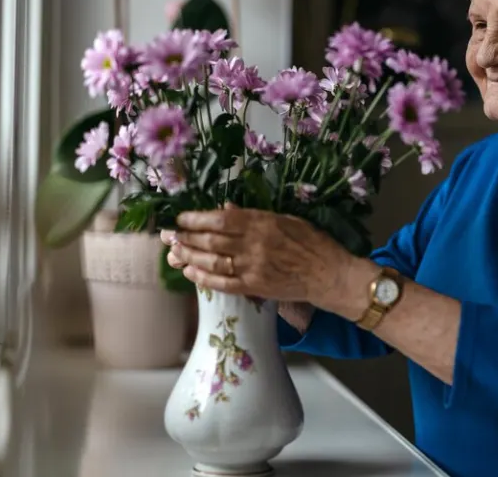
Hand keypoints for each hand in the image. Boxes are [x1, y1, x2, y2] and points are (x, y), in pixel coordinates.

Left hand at [161, 204, 368, 311]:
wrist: (329, 274)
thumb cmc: (312, 242)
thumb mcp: (286, 219)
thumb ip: (254, 215)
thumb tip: (225, 210)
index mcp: (262, 223)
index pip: (220, 219)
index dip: (196, 219)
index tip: (182, 218)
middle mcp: (253, 244)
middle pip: (210, 240)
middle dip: (186, 237)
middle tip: (169, 235)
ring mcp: (252, 268)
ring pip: (212, 261)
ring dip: (189, 256)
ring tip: (174, 251)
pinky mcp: (254, 287)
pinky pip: (222, 283)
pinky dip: (203, 277)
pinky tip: (190, 272)